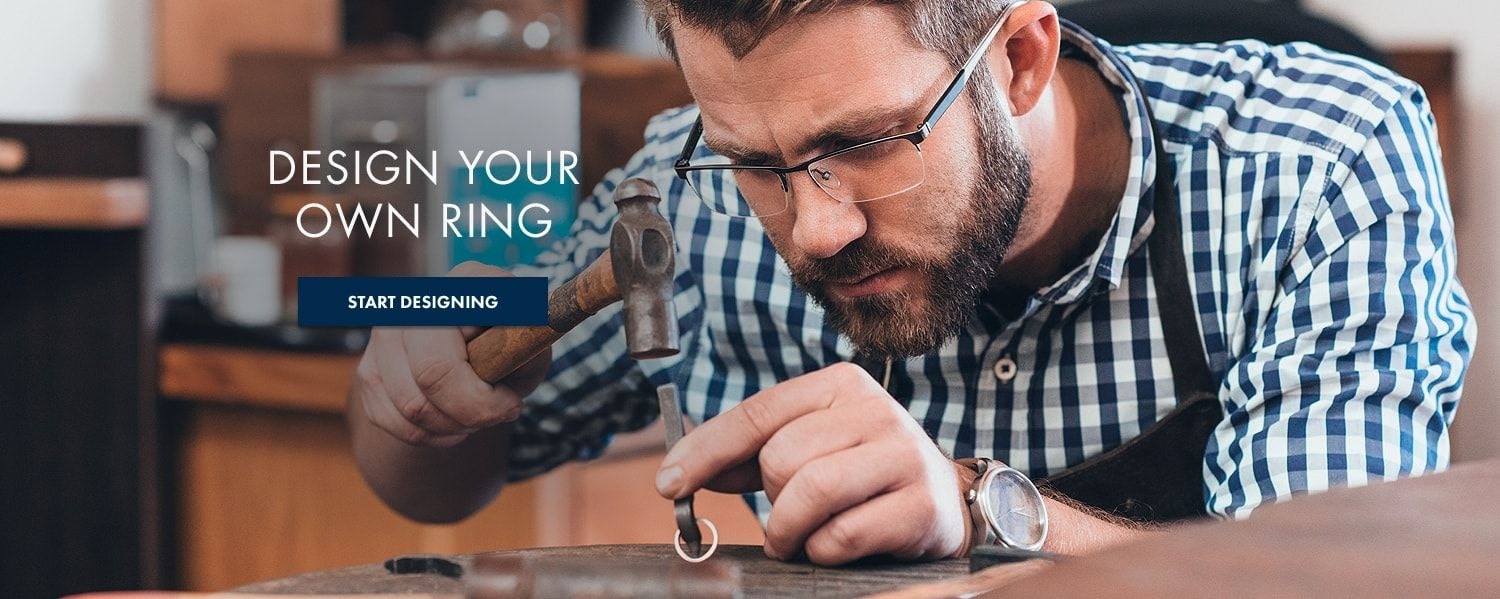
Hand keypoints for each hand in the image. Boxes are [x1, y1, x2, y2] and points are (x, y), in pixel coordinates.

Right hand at [351, 261, 550, 447]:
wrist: (483, 342)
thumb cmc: (512, 342)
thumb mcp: (534, 343)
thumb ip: (527, 347)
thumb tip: (510, 355)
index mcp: (466, 283)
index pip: (461, 347)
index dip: (482, 396)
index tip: (511, 404)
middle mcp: (415, 300)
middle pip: (429, 377)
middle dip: (470, 415)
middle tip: (497, 414)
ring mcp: (385, 333)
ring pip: (410, 407)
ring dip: (452, 426)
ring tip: (476, 414)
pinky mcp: (369, 366)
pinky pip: (392, 421)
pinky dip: (428, 434)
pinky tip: (452, 421)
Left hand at [655, 362, 969, 564]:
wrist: (945, 504)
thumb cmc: (862, 475)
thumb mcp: (811, 448)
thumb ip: (751, 455)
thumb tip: (681, 472)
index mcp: (841, 385)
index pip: (758, 413)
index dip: (705, 451)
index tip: (668, 484)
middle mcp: (875, 410)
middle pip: (780, 459)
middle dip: (772, 498)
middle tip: (789, 513)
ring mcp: (902, 455)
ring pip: (809, 494)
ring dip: (791, 530)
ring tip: (801, 537)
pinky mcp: (920, 505)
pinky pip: (841, 535)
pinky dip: (824, 551)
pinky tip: (838, 544)